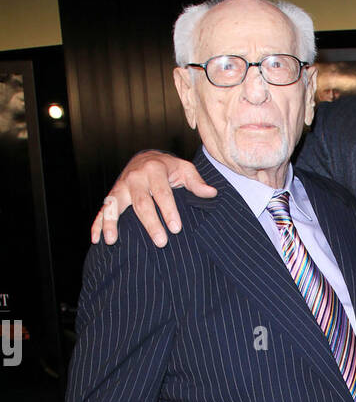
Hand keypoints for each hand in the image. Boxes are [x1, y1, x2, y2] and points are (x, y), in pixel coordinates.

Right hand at [91, 152, 215, 246]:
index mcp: (154, 170)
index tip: (176, 228)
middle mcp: (135, 177)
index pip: (162, 192)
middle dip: (150, 223)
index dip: (169, 210)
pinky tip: (97, 240)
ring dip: (112, 223)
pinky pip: (101, 210)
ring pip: (114, 205)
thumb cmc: (169, 168)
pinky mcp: (112, 195)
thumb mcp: (184, 169)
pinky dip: (97, 224)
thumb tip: (212, 193)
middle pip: (141, 202)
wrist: (145, 159)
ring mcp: (121, 186)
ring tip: (113, 241)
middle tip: (161, 242)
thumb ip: (197, 182)